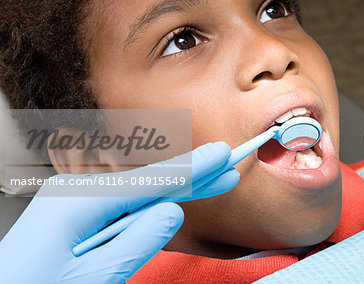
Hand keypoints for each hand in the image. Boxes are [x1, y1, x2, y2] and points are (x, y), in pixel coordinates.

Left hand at [0, 142, 238, 283]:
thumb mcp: (93, 277)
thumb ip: (137, 242)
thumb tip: (171, 212)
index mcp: (78, 201)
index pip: (151, 182)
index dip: (192, 169)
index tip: (221, 155)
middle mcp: (76, 192)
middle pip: (149, 182)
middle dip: (192, 176)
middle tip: (226, 167)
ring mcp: (75, 202)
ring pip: (138, 194)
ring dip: (177, 190)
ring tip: (211, 181)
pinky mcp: (76, 215)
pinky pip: (122, 206)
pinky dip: (151, 205)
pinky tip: (173, 199)